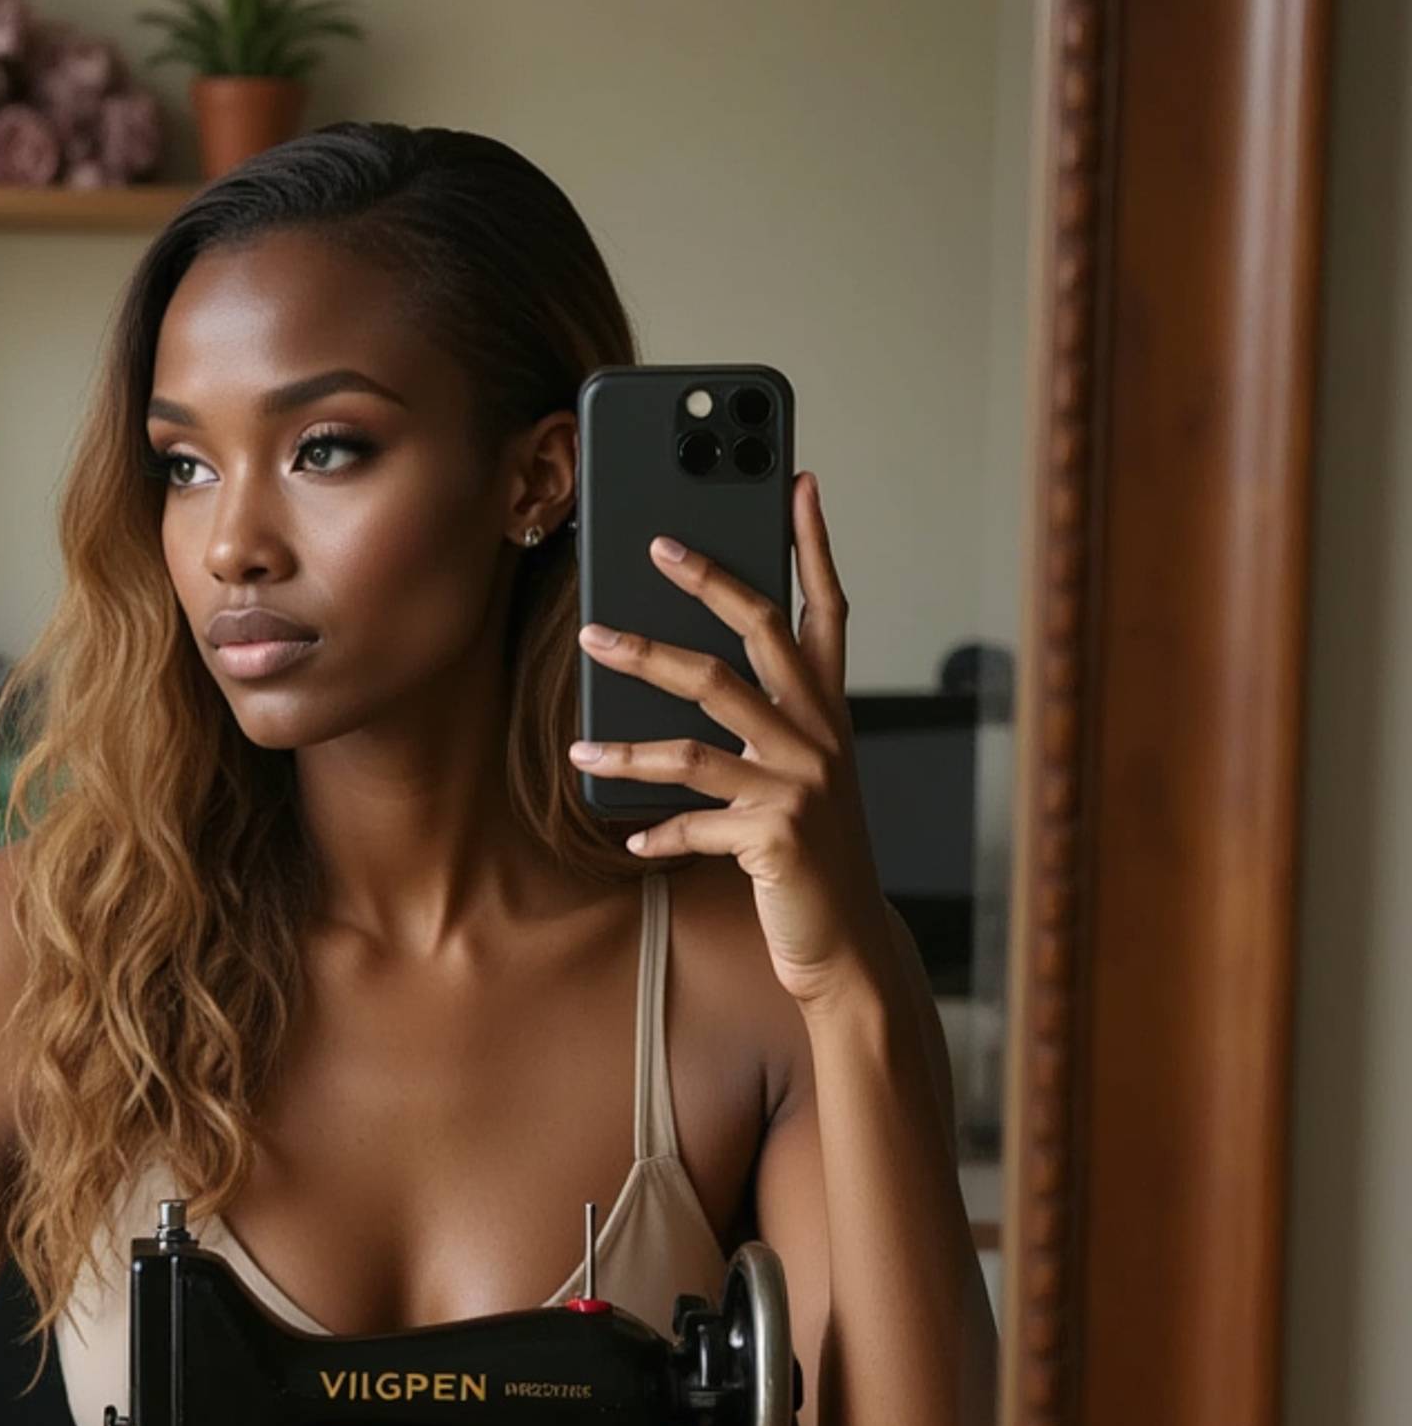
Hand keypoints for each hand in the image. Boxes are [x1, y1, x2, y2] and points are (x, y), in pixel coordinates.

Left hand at [568, 470, 892, 1010]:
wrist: (846, 946)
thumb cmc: (810, 856)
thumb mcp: (798, 778)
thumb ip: (762, 724)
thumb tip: (683, 672)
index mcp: (829, 712)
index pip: (826, 608)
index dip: (813, 544)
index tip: (799, 479)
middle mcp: (821, 736)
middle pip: (756, 637)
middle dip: (702, 585)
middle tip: (650, 546)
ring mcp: (800, 784)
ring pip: (703, 724)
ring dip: (633, 711)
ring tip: (580, 709)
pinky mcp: (774, 835)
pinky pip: (695, 818)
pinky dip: (656, 829)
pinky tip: (628, 837)